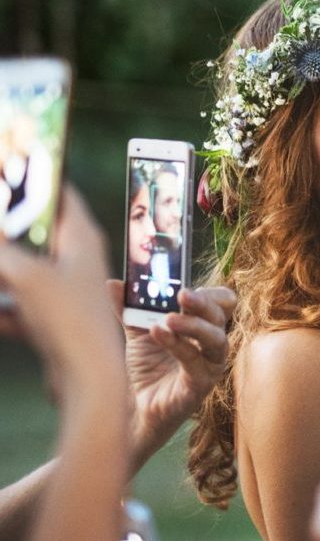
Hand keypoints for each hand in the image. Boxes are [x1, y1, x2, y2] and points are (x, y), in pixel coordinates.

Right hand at [0, 187, 121, 383]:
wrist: (89, 380)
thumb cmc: (68, 320)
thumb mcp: (25, 275)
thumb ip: (0, 246)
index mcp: (82, 237)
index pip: (58, 193)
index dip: (32, 176)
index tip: (9, 161)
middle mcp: (78, 259)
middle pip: (35, 230)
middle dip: (8, 226)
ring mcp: (66, 290)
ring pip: (22, 270)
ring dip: (2, 269)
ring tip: (1, 276)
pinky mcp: (54, 320)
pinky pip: (19, 305)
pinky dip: (4, 310)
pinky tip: (0, 316)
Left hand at [105, 281, 235, 468]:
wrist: (132, 408)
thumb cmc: (145, 370)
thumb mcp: (137, 333)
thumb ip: (130, 309)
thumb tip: (114, 284)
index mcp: (203, 326)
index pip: (222, 303)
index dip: (210, 292)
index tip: (185, 284)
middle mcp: (213, 344)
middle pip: (222, 316)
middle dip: (203, 302)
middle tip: (181, 293)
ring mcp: (210, 365)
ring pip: (217, 338)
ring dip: (193, 325)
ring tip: (167, 319)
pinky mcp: (201, 385)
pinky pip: (196, 362)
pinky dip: (178, 345)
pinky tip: (158, 334)